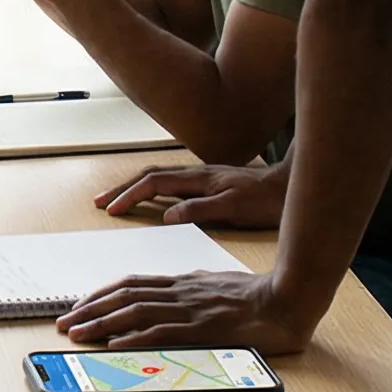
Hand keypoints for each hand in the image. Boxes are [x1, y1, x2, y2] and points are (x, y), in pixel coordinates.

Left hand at [55, 268, 315, 354]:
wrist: (288, 298)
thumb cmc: (259, 296)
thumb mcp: (217, 287)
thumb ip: (192, 293)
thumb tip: (170, 304)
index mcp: (183, 282)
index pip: (132, 284)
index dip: (101, 294)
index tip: (79, 305)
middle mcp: (180, 291)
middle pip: (124, 295)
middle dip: (89, 308)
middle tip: (63, 322)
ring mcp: (189, 308)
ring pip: (134, 311)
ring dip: (100, 323)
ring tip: (75, 333)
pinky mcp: (202, 328)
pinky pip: (160, 332)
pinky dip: (132, 338)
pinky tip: (113, 346)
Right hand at [96, 160, 288, 227]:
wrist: (290, 187)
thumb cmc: (265, 200)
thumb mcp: (233, 208)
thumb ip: (199, 210)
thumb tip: (166, 216)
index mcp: (198, 179)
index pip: (153, 184)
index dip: (130, 196)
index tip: (111, 209)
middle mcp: (196, 174)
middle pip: (149, 176)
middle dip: (123, 188)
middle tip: (100, 202)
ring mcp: (202, 178)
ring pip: (159, 178)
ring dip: (135, 187)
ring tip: (118, 199)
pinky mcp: (210, 184)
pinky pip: (171, 184)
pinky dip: (153, 190)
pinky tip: (153, 200)